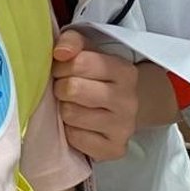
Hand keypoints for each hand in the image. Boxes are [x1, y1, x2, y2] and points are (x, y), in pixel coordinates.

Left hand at [52, 32, 138, 160]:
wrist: (123, 107)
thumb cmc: (98, 76)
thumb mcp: (88, 50)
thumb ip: (72, 41)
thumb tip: (60, 52)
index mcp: (124, 71)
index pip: (80, 62)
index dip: (62, 65)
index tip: (62, 69)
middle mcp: (128, 100)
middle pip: (73, 89)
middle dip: (61, 87)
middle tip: (64, 89)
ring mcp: (124, 127)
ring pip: (71, 115)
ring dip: (64, 110)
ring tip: (72, 105)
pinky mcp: (115, 149)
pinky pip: (76, 139)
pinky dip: (71, 133)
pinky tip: (79, 125)